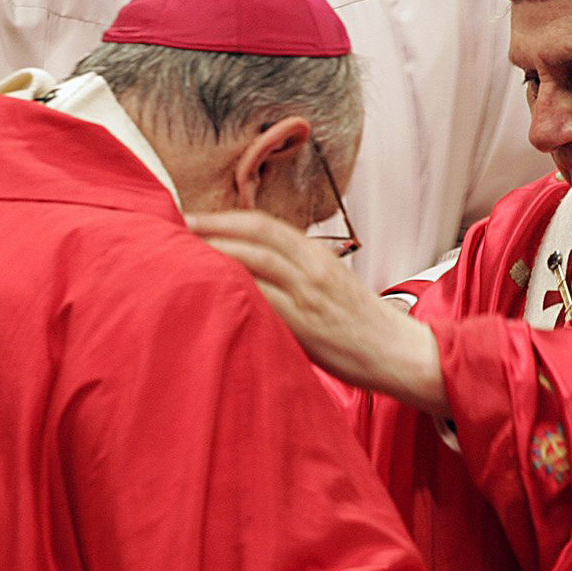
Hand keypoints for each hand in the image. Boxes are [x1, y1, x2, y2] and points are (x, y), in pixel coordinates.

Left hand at [188, 210, 450, 415]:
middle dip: (211, 228)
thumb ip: (296, 275)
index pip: (264, 223)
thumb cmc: (360, 325)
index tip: (191, 217)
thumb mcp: (331, 286)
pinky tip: (207, 295)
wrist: (398, 352)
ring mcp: (310, 294)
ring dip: (213, 255)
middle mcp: (312, 267)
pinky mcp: (307, 324)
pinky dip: (233, 293)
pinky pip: (263, 301)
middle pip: (254, 234)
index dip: (224, 217)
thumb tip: (251, 273)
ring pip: (254, 262)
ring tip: (178, 256)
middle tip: (172, 227)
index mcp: (317, 255)